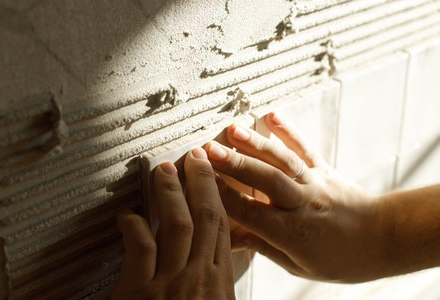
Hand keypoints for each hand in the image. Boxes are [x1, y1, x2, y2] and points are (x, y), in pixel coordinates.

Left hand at [112, 147, 234, 298]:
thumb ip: (212, 283)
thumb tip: (206, 260)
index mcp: (219, 285)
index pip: (222, 228)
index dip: (217, 196)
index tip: (213, 177)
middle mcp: (198, 279)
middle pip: (205, 217)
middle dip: (201, 182)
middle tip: (195, 158)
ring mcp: (170, 284)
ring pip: (177, 224)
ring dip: (171, 193)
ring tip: (164, 170)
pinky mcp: (139, 293)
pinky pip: (141, 246)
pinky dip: (134, 224)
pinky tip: (127, 215)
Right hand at [205, 112, 392, 282]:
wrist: (383, 239)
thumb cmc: (340, 258)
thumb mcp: (298, 265)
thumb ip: (262, 246)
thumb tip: (229, 238)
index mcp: (292, 232)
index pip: (249, 211)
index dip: (222, 196)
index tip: (199, 182)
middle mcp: (302, 203)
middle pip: (265, 180)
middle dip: (235, 164)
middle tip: (208, 151)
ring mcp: (314, 182)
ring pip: (283, 161)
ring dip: (257, 144)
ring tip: (233, 129)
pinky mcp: (324, 169)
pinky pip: (305, 148)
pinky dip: (289, 131)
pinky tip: (272, 115)